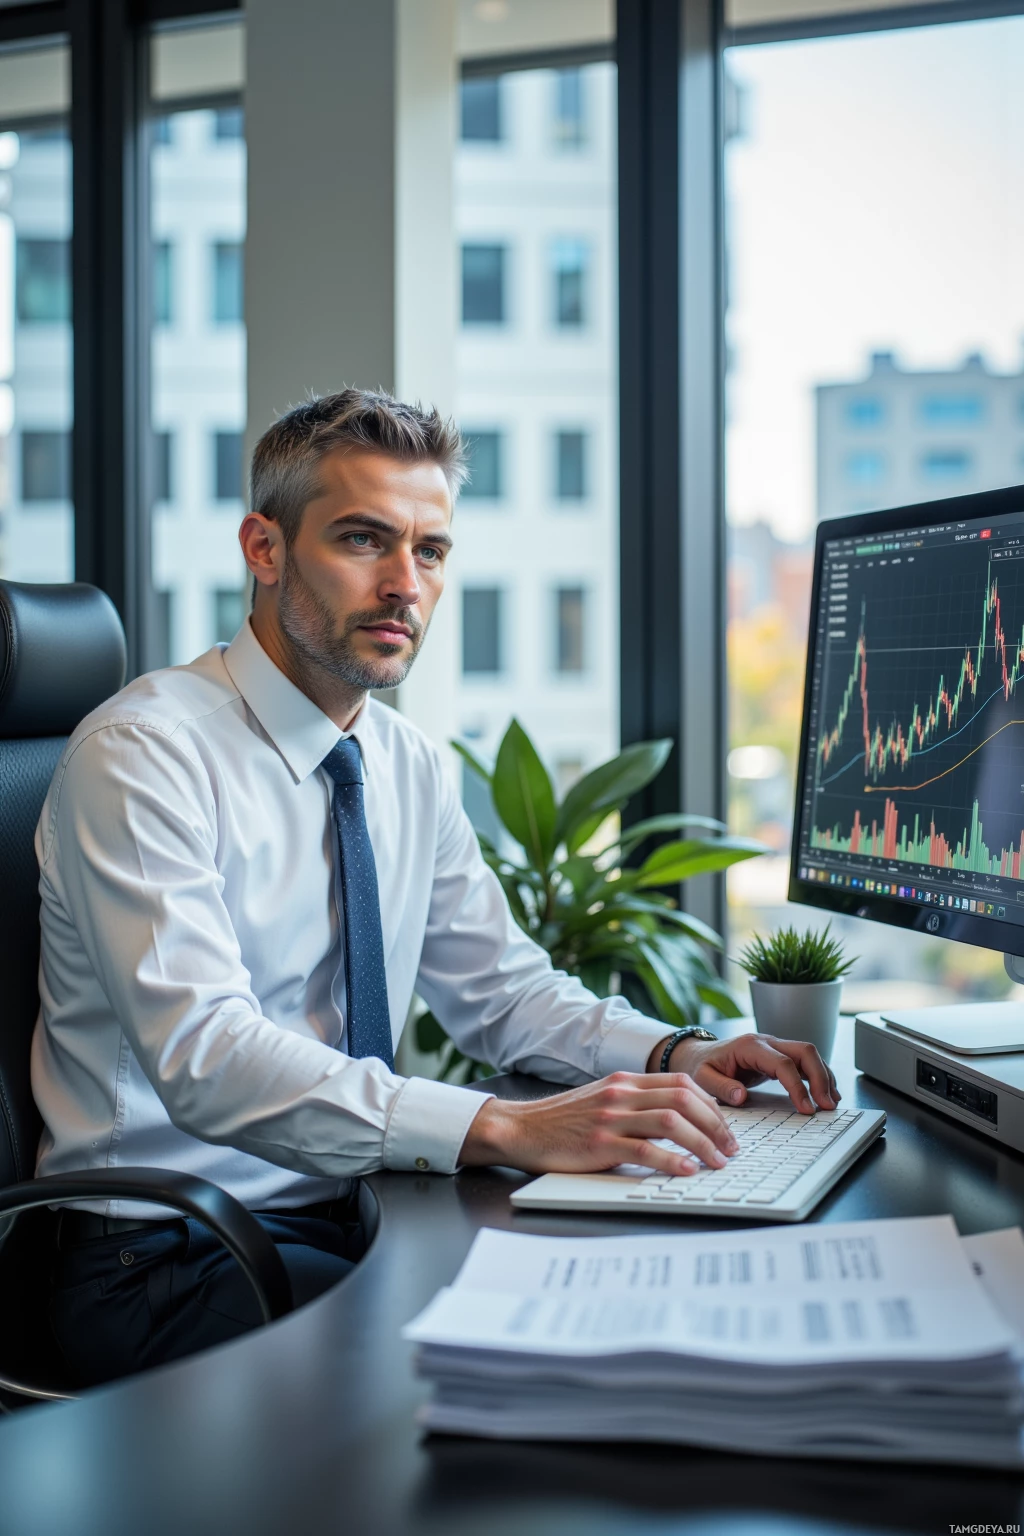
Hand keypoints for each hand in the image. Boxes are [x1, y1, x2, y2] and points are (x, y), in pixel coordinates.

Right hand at [458, 1071, 739, 1177]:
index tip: (725, 1127)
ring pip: (672, 1122)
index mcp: (625, 1082)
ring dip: (703, 1144)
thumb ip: (636, 1105)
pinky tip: (687, 1171)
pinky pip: (645, 1151)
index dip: (710, 1105)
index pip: (681, 1083)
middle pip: (684, 1099)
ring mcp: (611, 1118)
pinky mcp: (601, 1144)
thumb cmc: (563, 1121)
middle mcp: (622, 1095)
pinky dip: (672, 1161)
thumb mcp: (603, 1101)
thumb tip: (678, 1121)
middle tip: (730, 1148)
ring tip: (718, 1162)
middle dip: (715, 1125)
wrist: (522, 1129)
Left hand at [657, 1032, 838, 1114]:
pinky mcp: (779, 1056)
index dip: (798, 1086)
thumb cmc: (701, 1065)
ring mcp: (775, 1047)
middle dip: (821, 1077)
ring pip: (809, 1054)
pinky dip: (819, 1076)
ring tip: (832, 1103)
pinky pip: (805, 1062)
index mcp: (749, 1046)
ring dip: (824, 1076)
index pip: (783, 1063)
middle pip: (805, 1051)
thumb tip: (740, 1096)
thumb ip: (720, 1086)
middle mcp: (766, 1042)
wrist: (697, 1054)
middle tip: (827, 1105)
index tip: (807, 1108)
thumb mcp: (702, 1077)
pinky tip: (825, 1093)